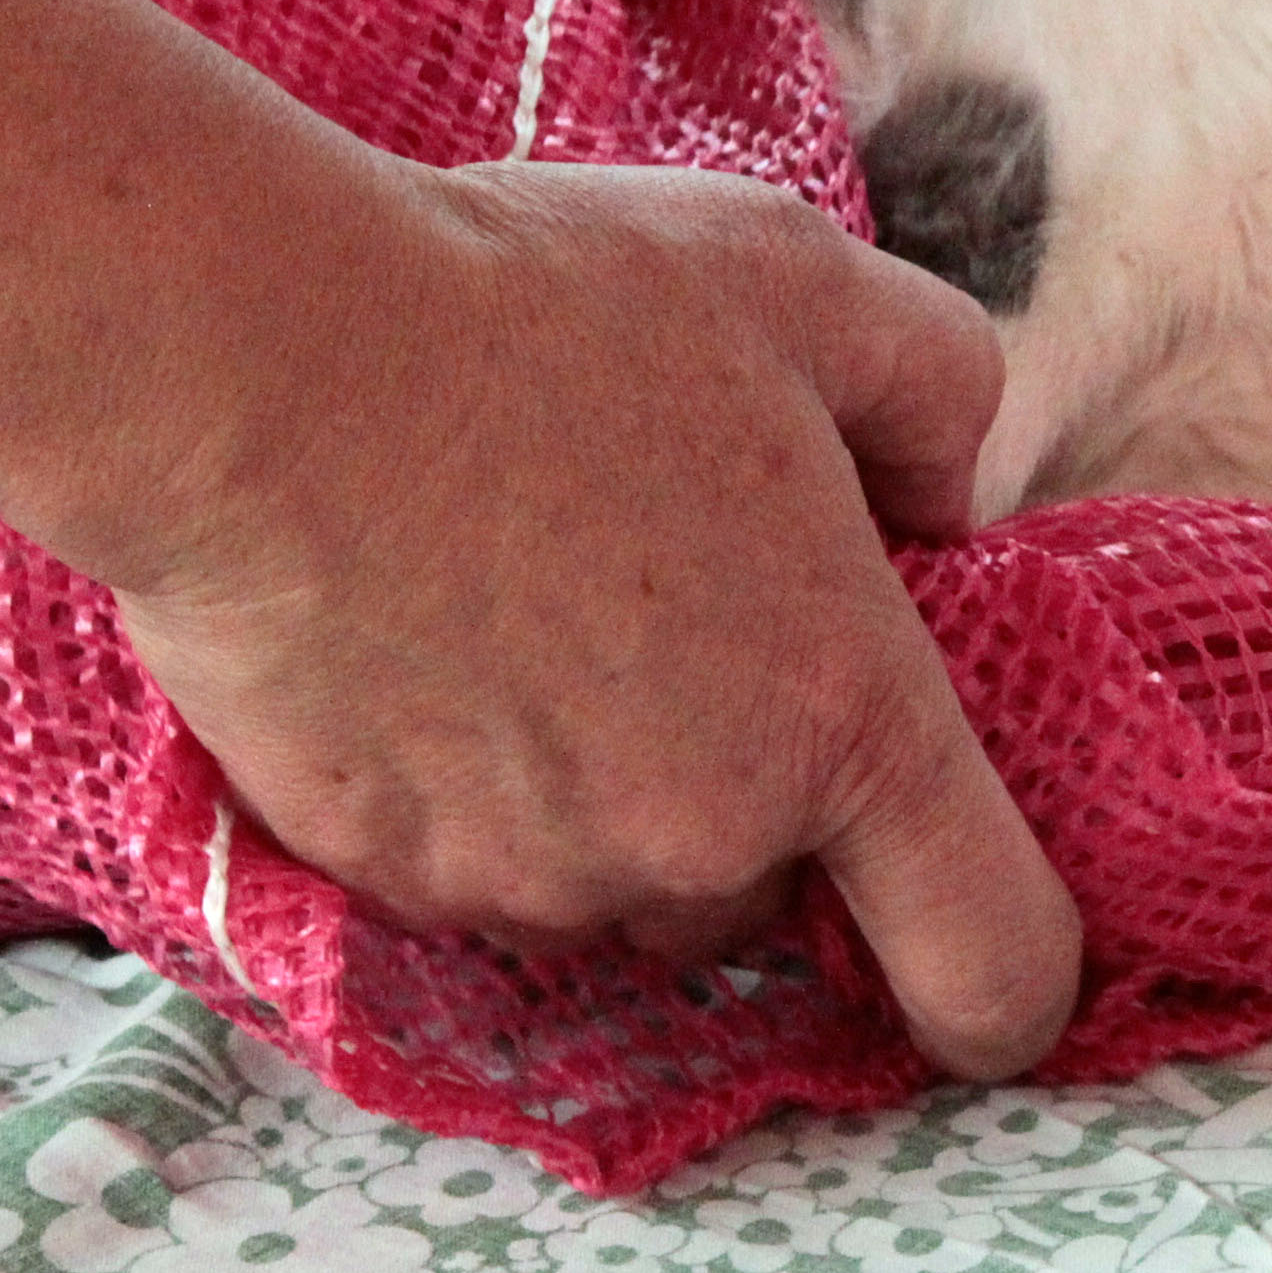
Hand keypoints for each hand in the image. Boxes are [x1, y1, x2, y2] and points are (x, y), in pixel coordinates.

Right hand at [107, 158, 1082, 1080]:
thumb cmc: (546, 309)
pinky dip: (461, 788)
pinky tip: (417, 638)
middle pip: (764, 896)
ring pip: (607, 885)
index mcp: (844, 719)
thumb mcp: (807, 285)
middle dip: (743, 792)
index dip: (1012, 987)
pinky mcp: (381, 871)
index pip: (994, 964)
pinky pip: (464, 866)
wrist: (259, 363)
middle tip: (670, 619)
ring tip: (523, 607)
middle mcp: (699, 838)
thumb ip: (938, 396)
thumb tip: (943, 506)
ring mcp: (529, 874)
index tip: (974, 949)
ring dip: (597, 795)